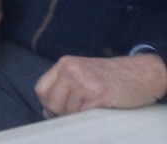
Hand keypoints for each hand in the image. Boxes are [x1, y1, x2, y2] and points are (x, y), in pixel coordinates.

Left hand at [35, 54, 166, 116]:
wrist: (140, 72)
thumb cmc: (111, 76)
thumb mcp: (83, 73)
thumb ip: (65, 87)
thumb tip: (47, 111)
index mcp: (64, 64)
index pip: (41, 89)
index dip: (47, 104)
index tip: (57, 112)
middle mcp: (70, 70)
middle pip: (51, 102)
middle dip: (61, 113)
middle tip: (76, 114)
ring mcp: (83, 81)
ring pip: (66, 111)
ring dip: (76, 117)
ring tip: (90, 111)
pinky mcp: (97, 94)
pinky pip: (82, 114)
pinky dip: (87, 119)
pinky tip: (97, 113)